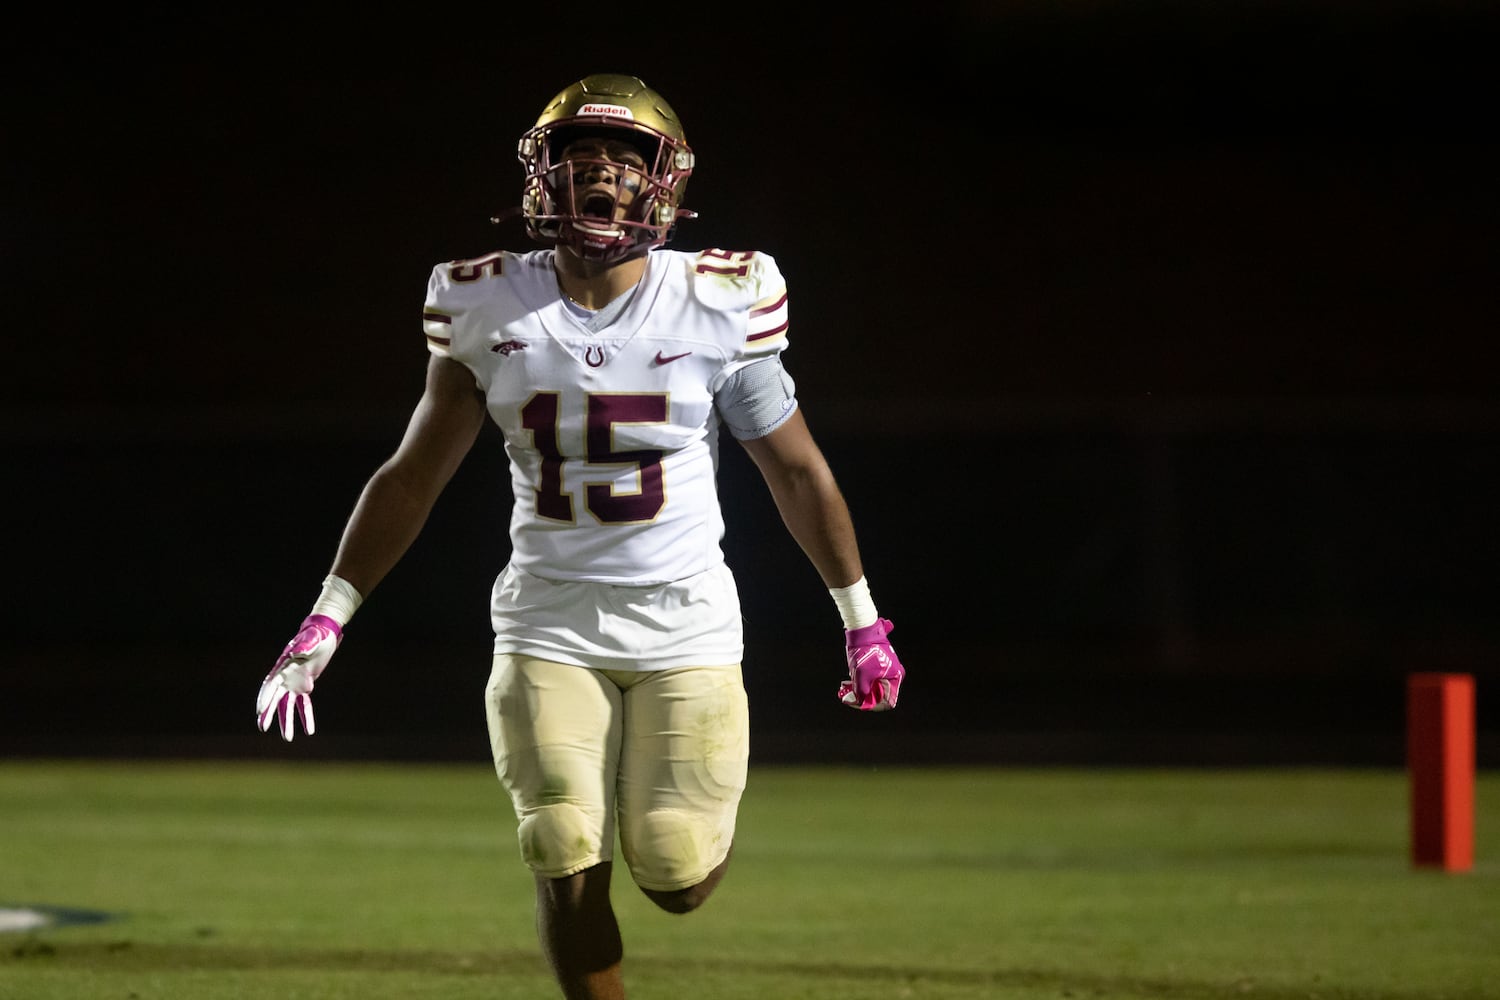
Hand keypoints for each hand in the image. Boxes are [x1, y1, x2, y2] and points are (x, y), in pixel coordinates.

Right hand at [256, 614, 342, 739]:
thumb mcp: (313, 639)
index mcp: (283, 666)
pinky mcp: (305, 687)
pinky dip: (306, 717)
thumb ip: (305, 645)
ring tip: (288, 738)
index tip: (260, 711)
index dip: (265, 697)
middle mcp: (285, 677)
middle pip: (275, 698)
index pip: (271, 684)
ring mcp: (294, 684)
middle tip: (263, 727)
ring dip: (287, 721)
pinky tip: (309, 730)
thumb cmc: (317, 635)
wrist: (324, 635)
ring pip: (288, 706)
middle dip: (269, 713)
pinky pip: (304, 704)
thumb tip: (297, 651)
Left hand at [839, 618, 902, 710]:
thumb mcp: (861, 676)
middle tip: (847, 696)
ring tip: (844, 689)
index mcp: (896, 678)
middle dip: (862, 697)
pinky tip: (847, 682)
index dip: (872, 706)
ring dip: (858, 690)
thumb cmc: (865, 652)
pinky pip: (870, 678)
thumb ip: (861, 693)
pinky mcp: (879, 664)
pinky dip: (859, 682)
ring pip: (872, 686)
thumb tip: (859, 702)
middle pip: (878, 695)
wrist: (862, 630)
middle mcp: (894, 675)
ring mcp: (886, 669)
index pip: (887, 702)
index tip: (858, 703)